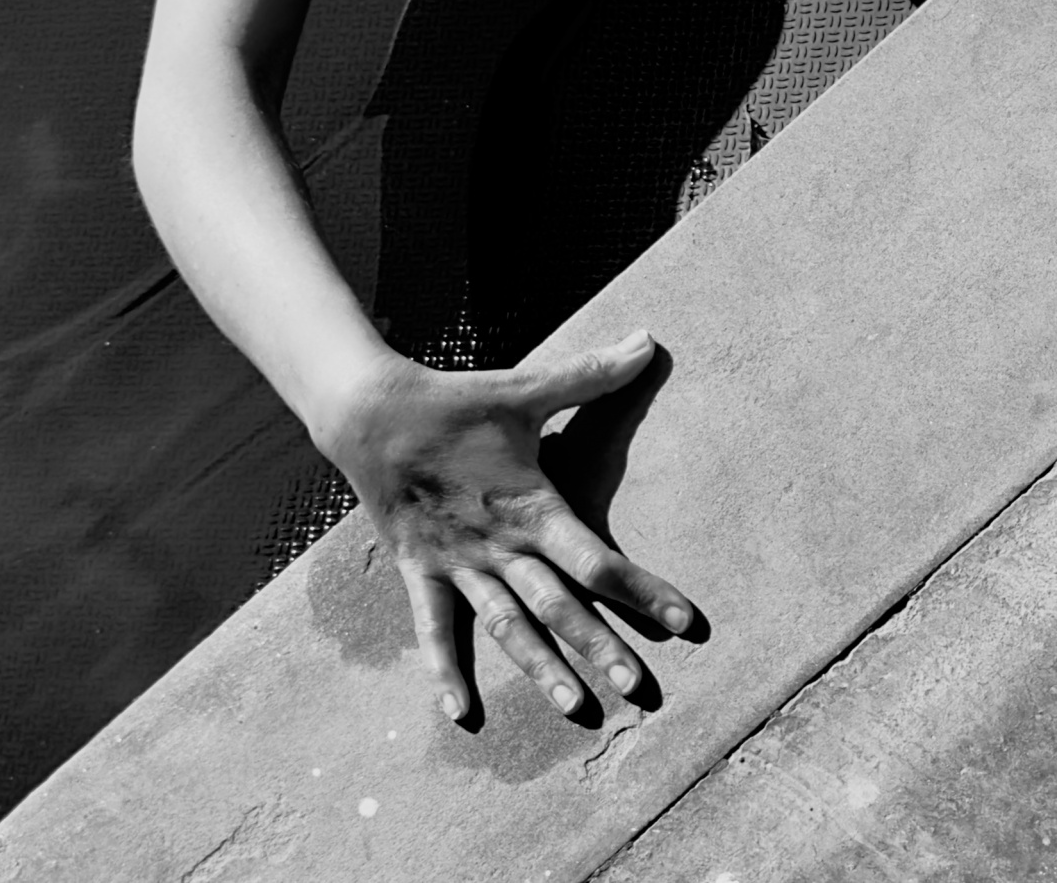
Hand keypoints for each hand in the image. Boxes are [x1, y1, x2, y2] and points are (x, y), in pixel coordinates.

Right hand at [315, 329, 696, 723]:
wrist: (373, 413)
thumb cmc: (458, 401)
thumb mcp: (527, 388)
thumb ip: (591, 375)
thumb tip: (650, 341)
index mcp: (531, 507)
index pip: (597, 559)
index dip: (643, 591)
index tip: (683, 623)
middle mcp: (500, 546)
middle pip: (559, 607)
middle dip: (601, 647)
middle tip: (639, 689)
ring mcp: (459, 565)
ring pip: (507, 627)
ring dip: (541, 668)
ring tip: (576, 709)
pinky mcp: (422, 570)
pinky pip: (435, 629)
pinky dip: (445, 670)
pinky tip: (461, 715)